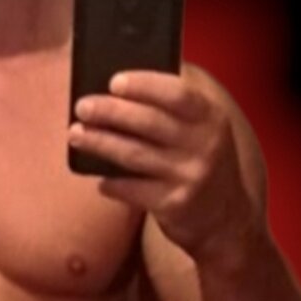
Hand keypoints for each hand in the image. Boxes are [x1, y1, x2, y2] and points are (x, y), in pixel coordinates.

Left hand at [67, 66, 256, 260]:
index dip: (144, 85)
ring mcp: (189, 176)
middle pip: (149, 122)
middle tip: (82, 106)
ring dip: (100, 143)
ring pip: (135, 154)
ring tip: (75, 134)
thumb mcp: (203, 131)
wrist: (225, 219)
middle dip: (111, 112)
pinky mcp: (173, 204)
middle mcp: (204, 146)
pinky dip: (111, 183)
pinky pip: (132, 190)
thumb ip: (174, 108)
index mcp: (211, 118)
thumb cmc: (201, 163)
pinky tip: (98, 179)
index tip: (114, 81)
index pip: (177, 94)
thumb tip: (122, 86)